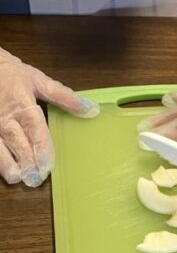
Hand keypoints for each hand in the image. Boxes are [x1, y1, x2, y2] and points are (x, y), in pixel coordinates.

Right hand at [0, 47, 98, 186]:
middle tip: (35, 179)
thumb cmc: (10, 73)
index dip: (41, 147)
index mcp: (23, 104)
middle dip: (26, 161)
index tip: (47, 165)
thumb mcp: (38, 80)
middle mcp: (5, 116)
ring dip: (7, 163)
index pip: (34, 128)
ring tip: (17, 178)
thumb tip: (91, 109)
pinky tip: (3, 171)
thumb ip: (64, 97)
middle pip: (17, 141)